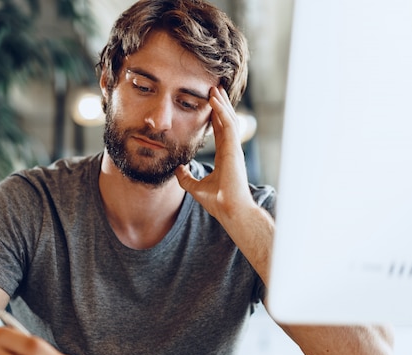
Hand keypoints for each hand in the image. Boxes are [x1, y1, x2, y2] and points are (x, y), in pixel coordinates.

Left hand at [176, 86, 255, 223]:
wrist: (229, 209)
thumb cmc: (217, 201)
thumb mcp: (194, 186)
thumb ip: (185, 177)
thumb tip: (177, 168)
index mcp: (224, 155)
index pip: (219, 130)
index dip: (214, 115)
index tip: (209, 103)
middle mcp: (230, 149)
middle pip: (225, 120)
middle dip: (220, 104)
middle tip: (214, 88)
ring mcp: (234, 148)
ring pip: (228, 119)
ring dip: (221, 103)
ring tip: (215, 88)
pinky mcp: (234, 149)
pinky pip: (228, 125)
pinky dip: (221, 112)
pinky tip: (214, 101)